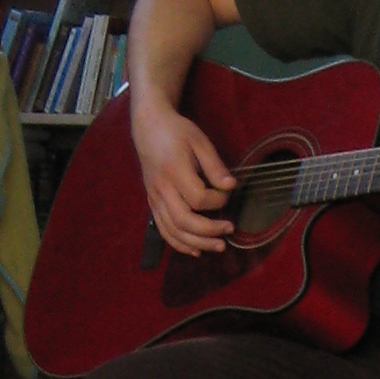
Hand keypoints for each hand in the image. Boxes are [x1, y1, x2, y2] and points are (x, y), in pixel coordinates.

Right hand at [131, 96, 237, 255]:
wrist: (149, 128)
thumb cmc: (177, 132)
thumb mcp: (199, 140)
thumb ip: (214, 165)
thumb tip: (230, 186)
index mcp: (174, 170)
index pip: (198, 197)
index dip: (217, 201)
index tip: (227, 194)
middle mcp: (162, 188)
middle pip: (184, 220)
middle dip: (209, 230)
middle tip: (229, 229)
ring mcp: (155, 198)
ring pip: (173, 230)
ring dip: (197, 243)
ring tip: (218, 246)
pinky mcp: (152, 204)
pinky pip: (163, 230)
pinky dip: (179, 244)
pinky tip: (196, 250)